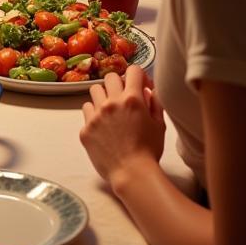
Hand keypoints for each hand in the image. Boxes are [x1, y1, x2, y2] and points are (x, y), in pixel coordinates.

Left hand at [79, 66, 165, 188]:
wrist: (132, 174)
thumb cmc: (150, 150)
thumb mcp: (159, 124)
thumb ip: (155, 103)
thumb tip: (148, 90)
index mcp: (132, 100)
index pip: (133, 70)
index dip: (139, 76)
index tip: (141, 85)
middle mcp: (112, 103)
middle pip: (110, 77)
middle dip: (119, 83)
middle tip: (124, 97)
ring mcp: (96, 115)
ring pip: (94, 90)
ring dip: (103, 96)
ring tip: (111, 110)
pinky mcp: (86, 127)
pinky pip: (86, 110)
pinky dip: (94, 113)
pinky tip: (103, 125)